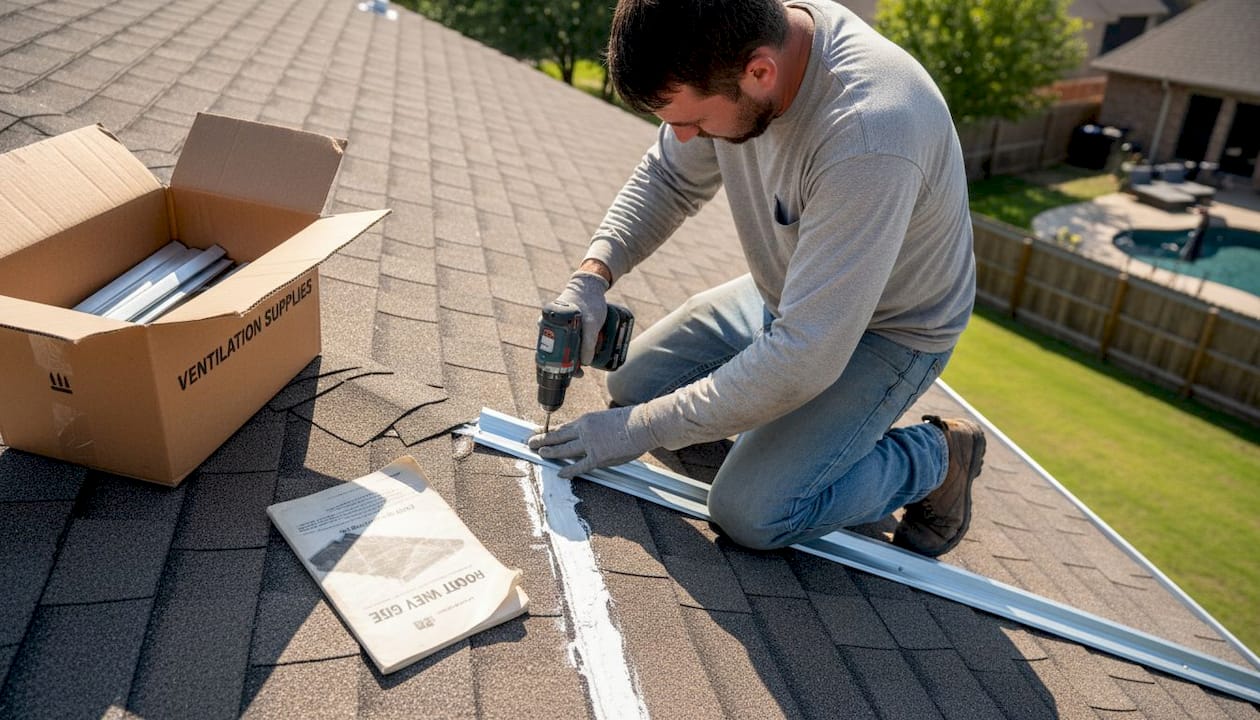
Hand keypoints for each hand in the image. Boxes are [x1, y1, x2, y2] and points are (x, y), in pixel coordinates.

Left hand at [527, 405, 658, 478]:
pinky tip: (560, 473)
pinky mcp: (597, 456)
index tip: (541, 433)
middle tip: (530, 442)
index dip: (550, 432)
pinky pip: (579, 466)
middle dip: (542, 440)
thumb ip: (595, 428)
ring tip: (539, 454)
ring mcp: (589, 444)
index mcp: (586, 420)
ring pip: (563, 449)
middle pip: (557, 436)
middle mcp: (583, 430)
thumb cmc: (631, 420)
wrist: (643, 424)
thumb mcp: (607, 418)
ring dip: (549, 452)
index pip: (563, 427)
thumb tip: (591, 435)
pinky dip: (568, 470)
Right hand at [555, 271, 608, 366]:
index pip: (546, 349)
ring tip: (581, 369)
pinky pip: (567, 342)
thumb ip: (588, 342)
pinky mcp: (567, 327)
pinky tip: (582, 359)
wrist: (591, 285)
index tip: (565, 374)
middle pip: (554, 351)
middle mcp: (551, 326)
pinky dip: (573, 351)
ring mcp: (558, 327)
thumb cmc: (589, 301)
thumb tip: (586, 362)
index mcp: (549, 324)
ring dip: (570, 358)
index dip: (554, 364)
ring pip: (562, 348)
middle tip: (578, 373)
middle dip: (565, 364)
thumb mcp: (592, 323)